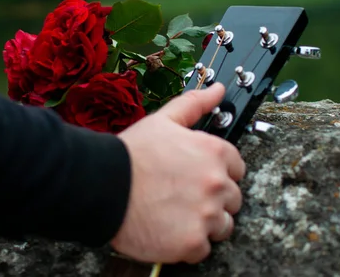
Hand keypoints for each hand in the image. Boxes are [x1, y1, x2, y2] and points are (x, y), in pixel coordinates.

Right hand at [111, 83, 245, 264]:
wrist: (102, 185)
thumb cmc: (131, 154)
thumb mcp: (164, 120)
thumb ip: (195, 104)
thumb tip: (218, 89)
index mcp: (215, 153)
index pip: (237, 168)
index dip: (218, 172)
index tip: (200, 177)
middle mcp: (216, 184)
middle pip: (232, 199)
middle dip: (213, 199)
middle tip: (185, 197)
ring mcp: (206, 216)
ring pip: (222, 226)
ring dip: (205, 223)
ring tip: (177, 215)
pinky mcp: (192, 243)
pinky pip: (203, 249)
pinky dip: (189, 244)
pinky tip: (169, 229)